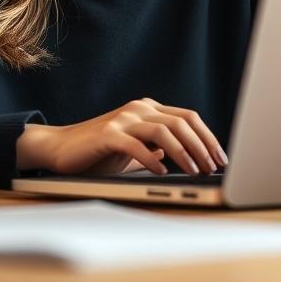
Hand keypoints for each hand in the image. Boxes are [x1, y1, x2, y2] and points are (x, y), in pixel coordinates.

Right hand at [16, 97, 227, 175]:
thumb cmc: (99, 152)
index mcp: (148, 109)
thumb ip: (156, 147)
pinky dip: (152, 159)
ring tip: (194, 171)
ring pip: (164, 130)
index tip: (221, 159)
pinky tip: (162, 172)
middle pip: (181, 122)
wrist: (60, 149)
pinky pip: (136, 144)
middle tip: (213, 168)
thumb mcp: (135, 149)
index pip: (188, 118)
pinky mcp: (107, 134)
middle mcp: (138, 109)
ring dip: (184, 153)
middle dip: (202, 146)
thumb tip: (185, 154)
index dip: (208, 137)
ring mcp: (123, 119)